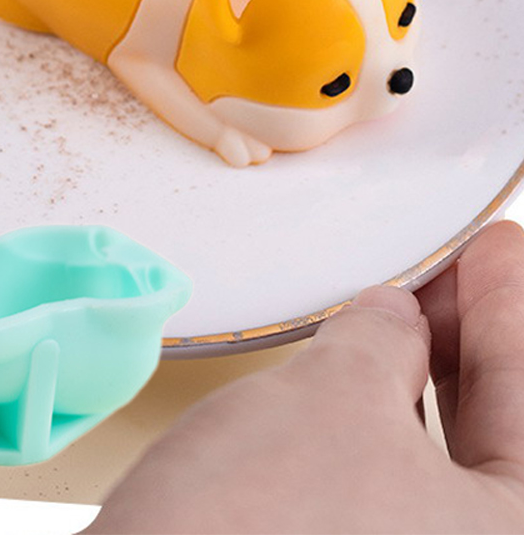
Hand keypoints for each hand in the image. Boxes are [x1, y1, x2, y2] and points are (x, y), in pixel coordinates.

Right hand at [88, 220, 523, 533]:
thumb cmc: (255, 526)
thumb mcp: (340, 394)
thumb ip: (386, 338)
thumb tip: (394, 317)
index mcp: (512, 532)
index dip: (508, 301)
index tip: (494, 248)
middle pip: (495, 430)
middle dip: (470, 336)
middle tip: (449, 269)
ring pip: (443, 458)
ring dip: (423, 374)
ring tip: (404, 308)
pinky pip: (393, 479)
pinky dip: (381, 417)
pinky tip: (361, 374)